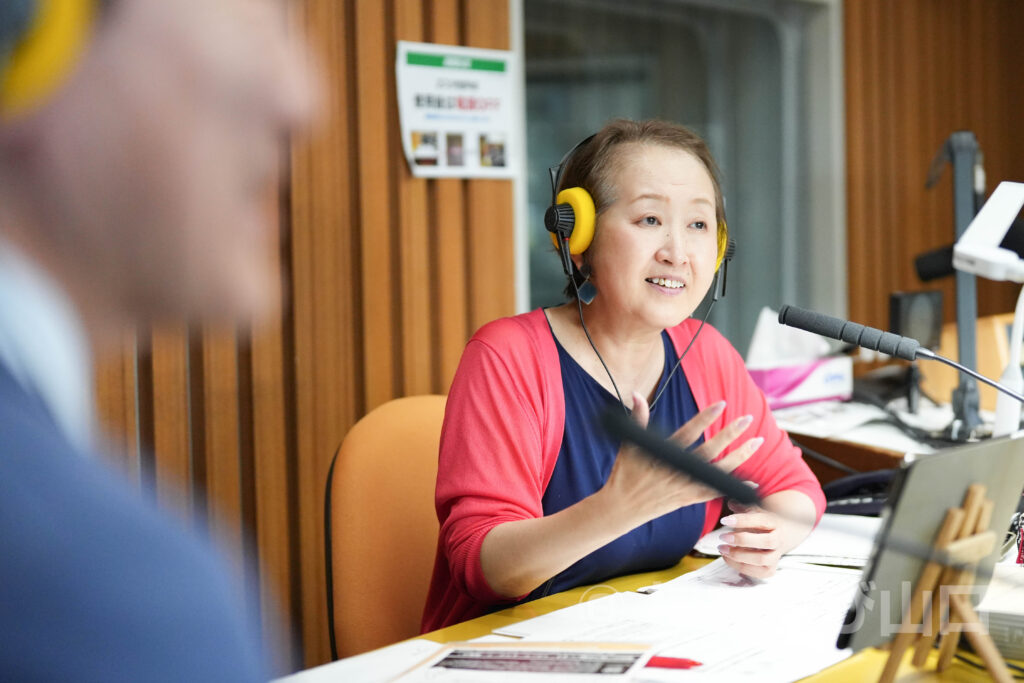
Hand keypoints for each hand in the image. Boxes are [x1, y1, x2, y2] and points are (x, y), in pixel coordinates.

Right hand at [599, 392, 763, 526]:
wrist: (621, 508)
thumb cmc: (624, 474)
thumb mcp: (628, 444)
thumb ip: (636, 419)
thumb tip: (636, 394)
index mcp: (662, 455)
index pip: (688, 432)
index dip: (705, 418)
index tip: (721, 404)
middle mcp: (677, 471)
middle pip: (709, 451)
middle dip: (730, 434)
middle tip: (747, 419)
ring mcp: (685, 486)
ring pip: (718, 471)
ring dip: (740, 456)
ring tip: (757, 442)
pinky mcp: (688, 499)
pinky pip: (715, 493)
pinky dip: (733, 487)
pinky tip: (752, 481)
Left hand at [717, 500, 783, 578]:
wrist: (781, 535)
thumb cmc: (763, 523)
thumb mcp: (754, 511)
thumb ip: (742, 507)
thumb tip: (731, 502)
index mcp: (774, 522)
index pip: (761, 520)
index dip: (742, 520)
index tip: (724, 520)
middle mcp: (778, 539)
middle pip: (766, 542)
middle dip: (742, 540)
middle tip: (723, 537)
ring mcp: (776, 556)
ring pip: (761, 559)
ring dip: (739, 555)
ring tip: (722, 548)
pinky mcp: (770, 569)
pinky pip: (758, 572)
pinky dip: (740, 566)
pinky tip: (727, 558)